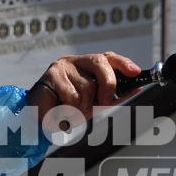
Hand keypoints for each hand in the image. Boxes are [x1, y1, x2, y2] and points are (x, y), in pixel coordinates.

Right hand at [27, 52, 142, 126]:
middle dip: (108, 85)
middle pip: (101, 63)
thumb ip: (114, 96)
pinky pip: (72, 95)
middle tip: (103, 102)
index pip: (109, 57)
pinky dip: (70, 109)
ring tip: (73, 111)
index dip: (124, 63)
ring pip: (87, 86)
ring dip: (84, 106)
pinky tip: (62, 110)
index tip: (136, 72)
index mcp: (89, 65)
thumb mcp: (95, 102)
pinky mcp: (52, 74)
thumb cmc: (69, 108)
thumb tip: (136, 88)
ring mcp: (63, 65)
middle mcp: (77, 61)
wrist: (39, 117)